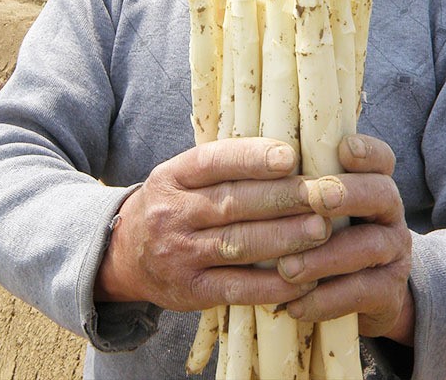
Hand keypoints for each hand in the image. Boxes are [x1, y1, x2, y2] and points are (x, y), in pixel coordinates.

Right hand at [95, 138, 329, 310]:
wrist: (124, 255)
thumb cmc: (174, 204)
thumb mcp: (183, 176)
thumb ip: (225, 165)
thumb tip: (290, 153)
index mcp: (173, 176)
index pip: (213, 162)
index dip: (251, 159)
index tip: (290, 156)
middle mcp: (172, 213)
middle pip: (231, 203)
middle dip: (281, 198)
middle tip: (320, 194)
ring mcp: (179, 255)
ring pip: (238, 245)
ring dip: (284, 238)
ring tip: (322, 229)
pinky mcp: (191, 291)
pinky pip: (237, 288)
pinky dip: (273, 285)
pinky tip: (304, 278)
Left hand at [278, 134, 414, 344]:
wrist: (364, 295)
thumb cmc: (327, 235)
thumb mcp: (319, 206)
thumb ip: (300, 182)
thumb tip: (256, 158)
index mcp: (372, 183)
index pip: (380, 158)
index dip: (367, 151)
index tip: (344, 149)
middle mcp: (388, 213)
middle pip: (381, 193)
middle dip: (348, 193)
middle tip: (315, 197)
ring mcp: (393, 252)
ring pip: (369, 245)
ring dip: (325, 256)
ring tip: (287, 267)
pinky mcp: (388, 292)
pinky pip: (363, 294)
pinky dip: (327, 299)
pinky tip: (296, 305)